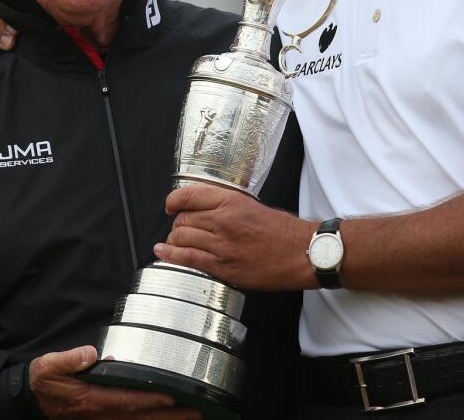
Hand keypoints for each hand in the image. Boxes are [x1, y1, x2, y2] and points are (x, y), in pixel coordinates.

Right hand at [29, 346, 200, 418]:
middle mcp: (101, 414)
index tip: (172, 397)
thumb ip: (68, 359)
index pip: (127, 401)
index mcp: (91, 400)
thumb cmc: (43, 382)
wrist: (31, 400)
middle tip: (196, 413)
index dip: (150, 400)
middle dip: (169, 417)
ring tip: (191, 418)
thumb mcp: (48, 366)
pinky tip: (167, 419)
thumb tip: (91, 352)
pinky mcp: (104, 419)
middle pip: (141, 418)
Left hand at [154, 185, 314, 290]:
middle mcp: (223, 221)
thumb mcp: (252, 206)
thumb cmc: (282, 231)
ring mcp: (222, 245)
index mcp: (232, 201)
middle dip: (177, 223)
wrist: (300, 253)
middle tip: (181, 228)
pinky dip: (171, 255)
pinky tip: (162, 252)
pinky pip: (188, 258)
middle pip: (183, 219)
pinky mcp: (223, 267)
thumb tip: (202, 211)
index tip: (171, 205)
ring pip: (182, 237)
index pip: (190, 195)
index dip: (174, 201)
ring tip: (175, 241)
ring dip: (174, 239)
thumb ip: (226, 206)